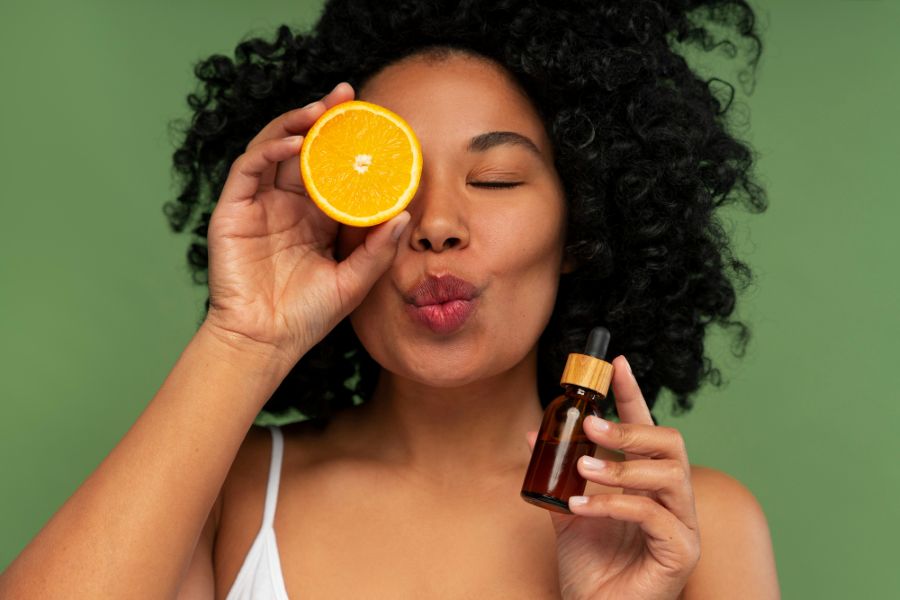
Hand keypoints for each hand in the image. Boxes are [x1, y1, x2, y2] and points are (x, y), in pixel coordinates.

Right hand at [202, 82, 410, 364]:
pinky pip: (249, 168)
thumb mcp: (353, 281)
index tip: (374, 119)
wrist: (265, 343)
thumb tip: (406, 214)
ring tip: (322, 110)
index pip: (333, 168)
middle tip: (347, 95)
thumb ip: (378, 250)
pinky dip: (269, 149)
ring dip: (295, 123)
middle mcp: (287, 204)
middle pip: (304, 148)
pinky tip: (294, 141)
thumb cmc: (307, 317)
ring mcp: (258, 204)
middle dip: (323, 118)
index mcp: (315, 217)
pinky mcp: (233, 210)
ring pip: (274, 148)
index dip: (348, 142)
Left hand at [525, 355, 700, 599]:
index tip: (614, 363)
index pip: (647, 429)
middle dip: (629, 428)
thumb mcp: (569, 513)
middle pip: (671, 444)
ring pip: (671, 475)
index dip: (633, 394)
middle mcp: (671, 499)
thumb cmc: (591, 570)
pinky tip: (581, 507)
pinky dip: (614, 505)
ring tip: (583, 471)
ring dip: (622, 466)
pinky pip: (654, 516)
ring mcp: (682, 526)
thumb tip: (533, 436)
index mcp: (647, 484)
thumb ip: (558, 475)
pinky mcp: (681, 553)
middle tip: (589, 424)